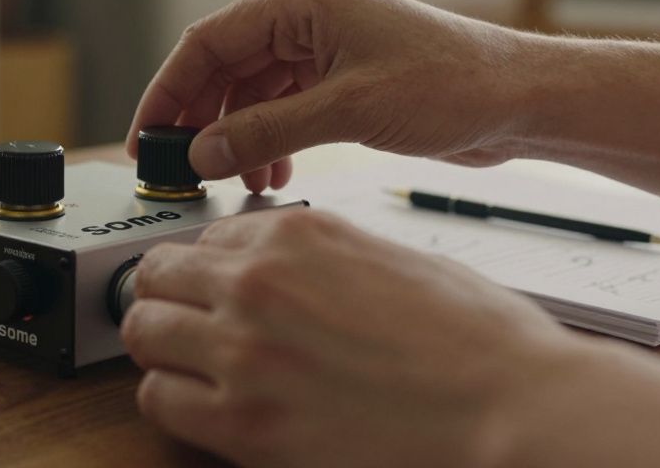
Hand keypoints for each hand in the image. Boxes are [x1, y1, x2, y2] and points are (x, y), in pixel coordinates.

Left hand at [120, 206, 580, 466]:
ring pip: (144, 332)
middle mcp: (257, 283)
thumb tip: (281, 261)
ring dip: (162, 345)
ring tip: (192, 364)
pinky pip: (158, 400)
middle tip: (187, 320)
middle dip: (168, 295)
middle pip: (155, 274)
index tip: (217, 287)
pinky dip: (171, 400)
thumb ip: (319, 254)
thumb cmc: (477, 342)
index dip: (212, 266)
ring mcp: (244, 352)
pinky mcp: (244, 424)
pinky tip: (205, 406)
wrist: (515, 411)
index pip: (206, 236)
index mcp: (297, 235)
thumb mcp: (391, 258)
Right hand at [126, 0, 528, 191]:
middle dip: (200, 120)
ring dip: (236, 137)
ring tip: (235, 178)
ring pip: (249, 94)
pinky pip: (280, 109)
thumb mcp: (348, 111)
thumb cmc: (454, 82)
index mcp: (300, 0)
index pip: (207, 42)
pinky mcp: (339, 80)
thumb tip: (203, 153)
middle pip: (222, 68)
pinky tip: (271, 172)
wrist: (521, 101)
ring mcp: (322, 48)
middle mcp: (305, 18)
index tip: (148, 136)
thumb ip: (266, 131)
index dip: (169, 91)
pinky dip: (267, 141)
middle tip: (181, 167)